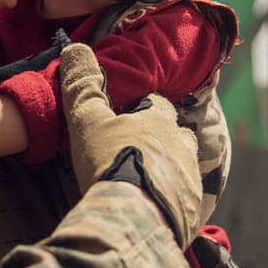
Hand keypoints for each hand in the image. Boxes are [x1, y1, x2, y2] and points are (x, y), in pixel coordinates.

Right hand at [58, 43, 201, 246]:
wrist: (132, 219)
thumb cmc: (110, 163)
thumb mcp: (87, 121)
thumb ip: (83, 86)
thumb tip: (75, 47)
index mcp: (160, 121)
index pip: (157, 105)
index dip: (142, 109)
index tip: (126, 119)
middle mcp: (183, 147)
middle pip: (179, 135)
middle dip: (163, 140)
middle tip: (137, 152)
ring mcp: (191, 181)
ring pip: (184, 168)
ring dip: (168, 171)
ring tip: (145, 183)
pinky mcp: (192, 213)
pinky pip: (185, 202)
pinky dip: (171, 202)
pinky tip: (152, 210)